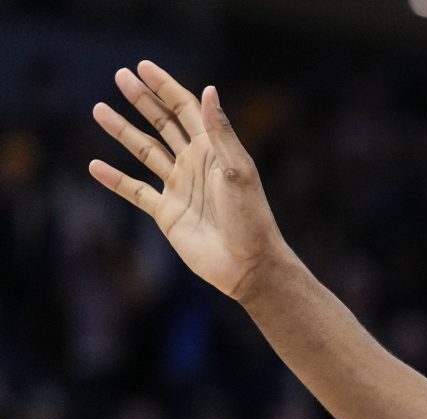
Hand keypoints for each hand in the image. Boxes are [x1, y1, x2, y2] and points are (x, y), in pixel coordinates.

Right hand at [87, 61, 287, 300]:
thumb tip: (208, 89)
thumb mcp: (237, 170)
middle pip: (163, 124)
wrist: (249, 264)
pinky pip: (136, 191)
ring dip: (123, 131)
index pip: (185, 109)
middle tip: (120, 76)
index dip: (165, 87)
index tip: (143, 67)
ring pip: (145, 152)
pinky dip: (115, 179)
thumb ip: (220, 132)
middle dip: (143, 100)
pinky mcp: (167, 213)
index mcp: (214, 150)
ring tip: (99, 109)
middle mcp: (194, 164)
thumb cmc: (251, 218)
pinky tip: (95, 166)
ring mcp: (179, 187)